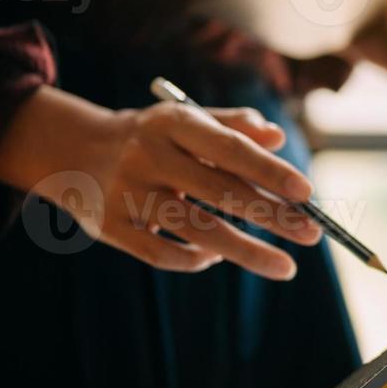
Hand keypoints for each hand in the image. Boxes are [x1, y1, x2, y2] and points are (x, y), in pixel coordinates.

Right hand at [0, 89, 323, 279]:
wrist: (74, 151)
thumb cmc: (152, 138)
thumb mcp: (187, 120)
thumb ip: (234, 126)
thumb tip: (278, 139)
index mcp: (171, 124)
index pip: (229, 148)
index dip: (269, 171)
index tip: (307, 193)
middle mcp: (147, 156)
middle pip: (220, 192)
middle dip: (272, 217)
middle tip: (312, 235)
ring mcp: (127, 194)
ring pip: (198, 231)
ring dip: (248, 251)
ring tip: (286, 267)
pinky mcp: (110, 228)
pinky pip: (165, 254)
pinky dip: (198, 259)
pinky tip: (221, 256)